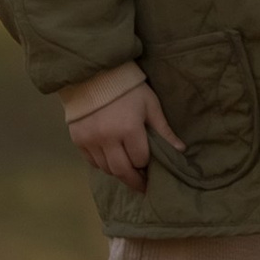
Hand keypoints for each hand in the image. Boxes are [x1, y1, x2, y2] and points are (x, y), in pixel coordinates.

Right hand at [68, 79, 183, 194]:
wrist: (96, 74)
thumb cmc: (128, 89)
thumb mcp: (150, 105)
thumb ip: (163, 130)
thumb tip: (180, 150)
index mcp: (129, 128)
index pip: (140, 159)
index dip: (147, 164)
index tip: (151, 166)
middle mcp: (108, 138)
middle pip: (122, 171)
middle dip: (134, 181)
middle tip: (142, 186)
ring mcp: (91, 140)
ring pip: (106, 169)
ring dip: (118, 172)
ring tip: (127, 170)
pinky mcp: (78, 140)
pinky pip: (91, 162)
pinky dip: (102, 164)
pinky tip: (110, 159)